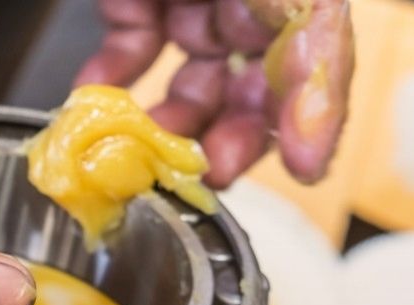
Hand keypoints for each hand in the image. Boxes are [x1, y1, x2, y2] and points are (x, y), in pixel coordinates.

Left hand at [76, 0, 353, 187]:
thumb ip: (298, 25)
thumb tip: (309, 101)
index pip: (319, 64)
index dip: (314, 119)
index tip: (304, 167)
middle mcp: (247, 7)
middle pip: (254, 95)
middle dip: (228, 143)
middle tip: (204, 177)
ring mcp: (194, 9)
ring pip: (191, 90)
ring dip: (168, 131)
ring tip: (141, 156)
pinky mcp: (138, 7)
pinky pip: (130, 58)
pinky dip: (112, 88)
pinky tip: (93, 104)